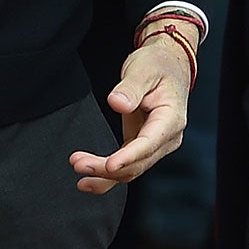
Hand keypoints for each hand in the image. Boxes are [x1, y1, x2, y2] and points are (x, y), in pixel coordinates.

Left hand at [69, 33, 194, 193]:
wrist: (168, 66)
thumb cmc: (156, 66)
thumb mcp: (143, 69)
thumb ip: (130, 87)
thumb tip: (117, 103)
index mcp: (171, 119)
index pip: (149, 143)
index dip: (129, 156)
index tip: (109, 165)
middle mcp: (167, 138)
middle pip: (138, 162)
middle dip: (108, 168)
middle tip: (78, 164)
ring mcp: (156, 144)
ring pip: (132, 169)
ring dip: (105, 175)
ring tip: (78, 171)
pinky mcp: (142, 145)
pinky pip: (127, 165)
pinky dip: (109, 175)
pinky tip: (88, 181)